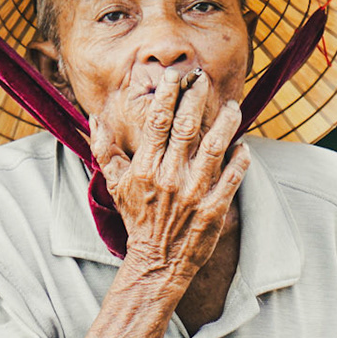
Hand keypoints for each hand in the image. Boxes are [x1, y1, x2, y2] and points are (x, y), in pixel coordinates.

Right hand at [89, 66, 250, 286]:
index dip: (167, 96)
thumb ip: (104, 150)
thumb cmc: (137, 220)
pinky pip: (231, 178)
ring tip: (232, 106)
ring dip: (226, 123)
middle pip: (186, 128)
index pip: (157, 123)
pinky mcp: (213, 209)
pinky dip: (240, 159)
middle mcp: (169, 177)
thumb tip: (94, 119)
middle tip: (204, 79)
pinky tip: (243, 146)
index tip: (175, 76)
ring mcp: (193, 193)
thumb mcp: (114, 185)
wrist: (156, 262)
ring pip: (215, 148)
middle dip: (196, 98)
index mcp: (145, 169)